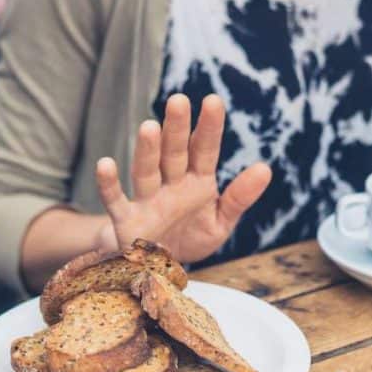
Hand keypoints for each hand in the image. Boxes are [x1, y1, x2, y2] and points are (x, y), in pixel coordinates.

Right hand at [94, 94, 271, 262]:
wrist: (159, 270)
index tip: (213, 101)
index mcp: (197, 182)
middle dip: (176, 129)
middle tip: (178, 100)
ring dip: (147, 151)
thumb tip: (265, 169)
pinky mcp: (127, 221)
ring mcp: (147, 201)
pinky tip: (105, 164)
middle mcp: (171, 185)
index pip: (204, 150)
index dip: (209, 127)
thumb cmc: (190, 238)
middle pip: (174, 153)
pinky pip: (115, 201)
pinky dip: (109, 185)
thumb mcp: (221, 222)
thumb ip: (240, 197)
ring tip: (149, 127)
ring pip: (146, 171)